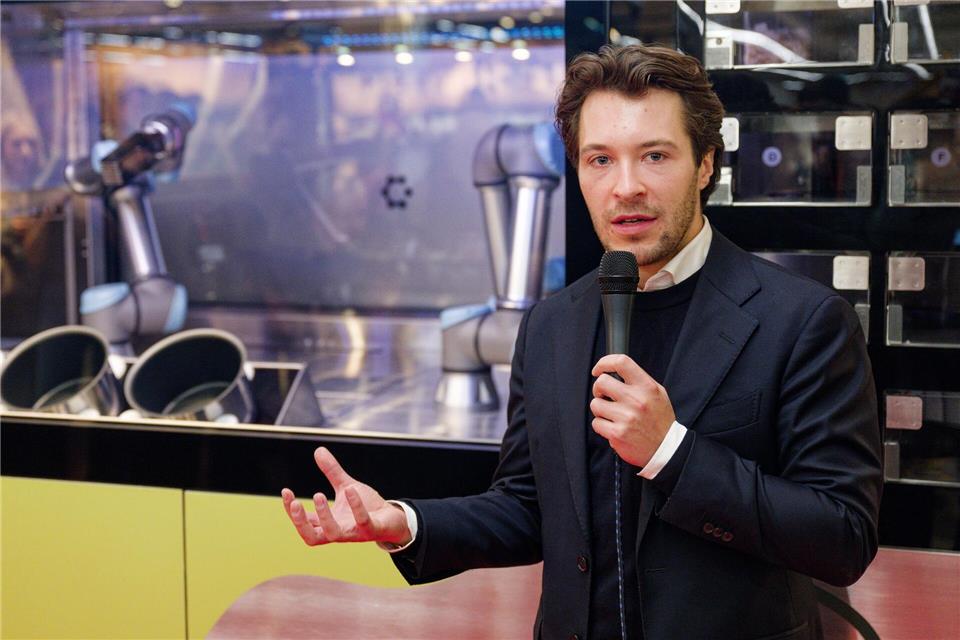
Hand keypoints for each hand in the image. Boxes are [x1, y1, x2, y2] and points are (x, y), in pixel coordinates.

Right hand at [281, 447, 411, 546]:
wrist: (393, 518)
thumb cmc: (367, 506)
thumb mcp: (345, 486)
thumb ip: (332, 472)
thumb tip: (318, 450)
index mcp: (328, 523)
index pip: (304, 523)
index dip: (292, 511)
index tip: (286, 492)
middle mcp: (338, 532)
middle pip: (311, 537)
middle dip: (300, 522)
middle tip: (294, 503)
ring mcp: (354, 533)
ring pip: (333, 533)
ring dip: (324, 516)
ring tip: (318, 494)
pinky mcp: (371, 530)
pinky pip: (362, 522)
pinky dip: (356, 506)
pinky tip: (351, 488)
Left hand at [590, 354, 675, 467]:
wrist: (666, 449)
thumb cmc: (660, 420)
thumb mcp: (658, 394)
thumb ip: (638, 380)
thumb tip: (614, 371)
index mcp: (646, 387)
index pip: (621, 362)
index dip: (605, 362)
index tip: (599, 369)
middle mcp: (636, 400)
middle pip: (602, 382)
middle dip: (599, 389)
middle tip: (604, 395)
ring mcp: (626, 417)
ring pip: (595, 404)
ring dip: (600, 409)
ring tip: (612, 414)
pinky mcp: (617, 433)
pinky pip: (596, 423)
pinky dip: (601, 425)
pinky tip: (613, 427)